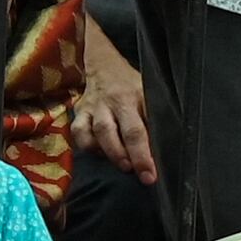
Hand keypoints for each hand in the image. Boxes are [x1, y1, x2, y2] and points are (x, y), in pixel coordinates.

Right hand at [68, 26, 154, 180]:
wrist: (104, 66)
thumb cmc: (132, 85)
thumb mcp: (149, 94)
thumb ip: (153, 117)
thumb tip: (163, 149)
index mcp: (136, 96)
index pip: (141, 128)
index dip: (145, 154)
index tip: (150, 174)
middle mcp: (113, 102)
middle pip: (118, 132)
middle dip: (130, 156)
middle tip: (140, 174)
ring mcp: (94, 107)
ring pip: (97, 132)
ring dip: (110, 153)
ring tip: (123, 166)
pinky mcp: (79, 112)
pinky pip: (78, 132)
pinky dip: (88, 146)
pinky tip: (100, 153)